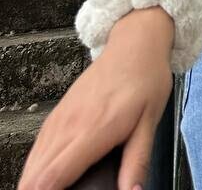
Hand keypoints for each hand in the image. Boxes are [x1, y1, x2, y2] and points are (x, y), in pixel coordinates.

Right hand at [16, 40, 171, 189]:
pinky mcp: (56, 115)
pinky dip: (37, 169)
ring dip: (36, 183)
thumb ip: (137, 163)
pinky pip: (36, 150)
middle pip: (34, 176)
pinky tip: (49, 177)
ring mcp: (60, 119)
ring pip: (31, 164)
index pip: (54, 176)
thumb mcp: (150, 124)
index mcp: (93, 130)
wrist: (135, 45)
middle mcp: (70, 125)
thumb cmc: (145, 80)